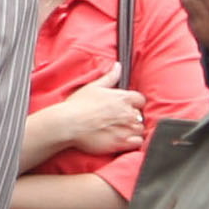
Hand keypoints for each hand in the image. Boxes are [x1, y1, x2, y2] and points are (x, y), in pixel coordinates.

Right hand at [23, 79, 146, 164]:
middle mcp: (128, 112)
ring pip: (140, 129)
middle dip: (131, 118)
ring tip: (119, 131)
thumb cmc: (78, 105)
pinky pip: (138, 141)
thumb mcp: (93, 87)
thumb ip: (110, 77)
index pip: (140, 100)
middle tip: (118, 121)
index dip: (134, 104)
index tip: (125, 108)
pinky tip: (124, 140)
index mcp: (123, 98)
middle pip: (140, 116)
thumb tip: (118, 66)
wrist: (69, 124)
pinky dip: (134, 141)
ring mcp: (126, 128)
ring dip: (132, 130)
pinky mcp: (122, 142)